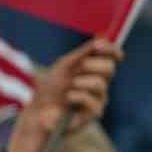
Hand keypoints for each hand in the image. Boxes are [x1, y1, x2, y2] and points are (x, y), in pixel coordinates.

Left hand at [7, 37, 121, 151]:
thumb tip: (102, 38)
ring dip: (80, 82)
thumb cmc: (50, 89)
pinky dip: (76, 95)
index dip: (110, 50)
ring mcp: (99, 99)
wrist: (38, 111)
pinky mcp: (95, 113)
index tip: (99, 45)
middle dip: (91, 65)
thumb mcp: (65, 65)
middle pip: (109, 68)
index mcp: (95, 70)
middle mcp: (101, 84)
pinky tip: (68, 99)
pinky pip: (91, 99)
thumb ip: (84, 52)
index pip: (112, 57)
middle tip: (78, 68)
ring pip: (100, 83)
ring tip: (68, 87)